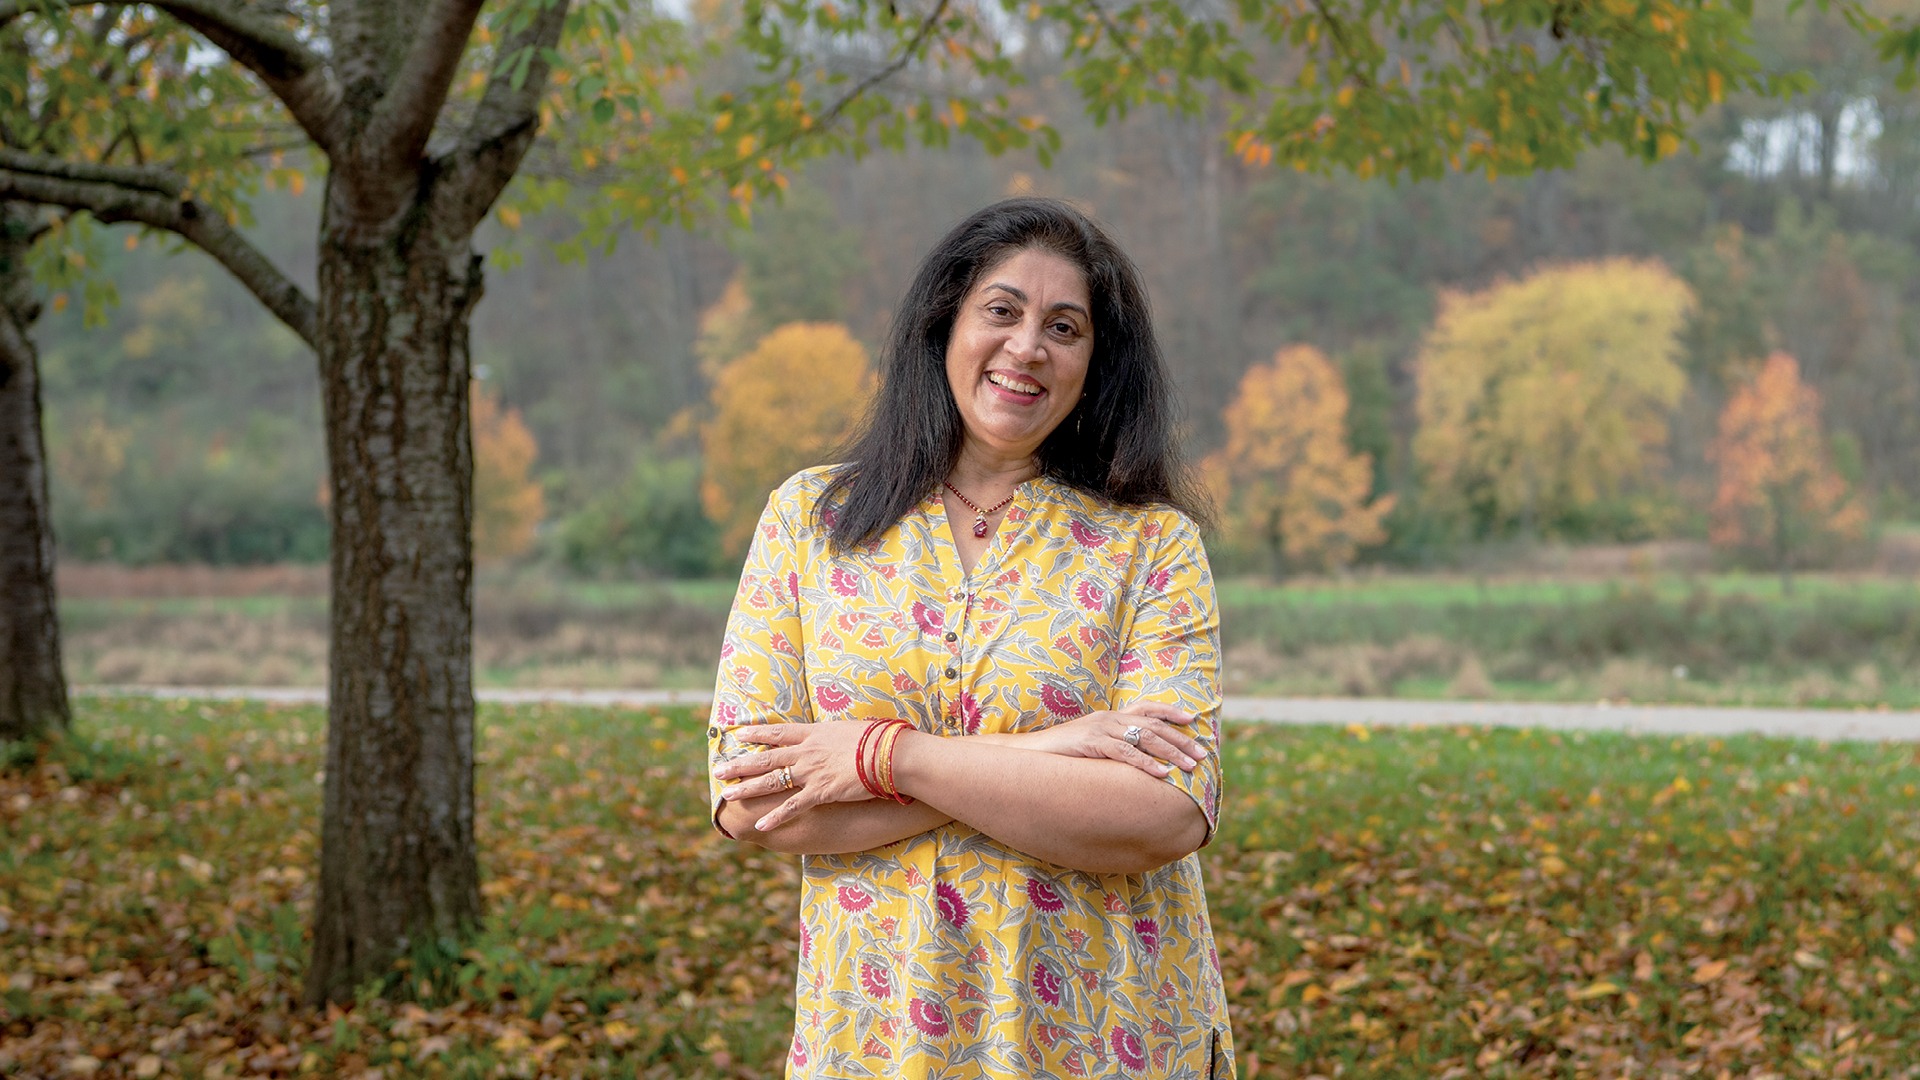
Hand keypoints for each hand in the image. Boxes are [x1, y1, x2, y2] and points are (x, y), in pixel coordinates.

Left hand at [712, 720, 887, 831]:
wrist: (890, 754)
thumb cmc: (879, 739)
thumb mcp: (852, 729)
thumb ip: (837, 735)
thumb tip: (837, 735)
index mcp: (815, 733)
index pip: (779, 732)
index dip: (757, 734)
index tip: (739, 734)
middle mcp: (807, 751)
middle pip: (766, 757)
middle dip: (740, 764)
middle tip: (718, 770)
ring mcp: (812, 772)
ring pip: (771, 781)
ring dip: (747, 789)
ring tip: (727, 795)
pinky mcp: (821, 792)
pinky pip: (793, 806)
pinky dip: (776, 816)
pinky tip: (760, 825)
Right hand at [1013, 702, 1206, 776]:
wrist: (1029, 754)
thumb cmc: (1061, 754)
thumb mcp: (1092, 745)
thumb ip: (1113, 746)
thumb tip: (1136, 758)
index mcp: (1110, 716)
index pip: (1146, 708)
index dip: (1170, 712)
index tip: (1193, 720)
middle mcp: (1109, 718)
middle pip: (1153, 726)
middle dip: (1180, 740)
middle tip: (1202, 754)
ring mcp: (1100, 729)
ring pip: (1145, 738)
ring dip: (1171, 753)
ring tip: (1190, 766)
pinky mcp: (1092, 743)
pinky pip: (1125, 753)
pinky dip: (1146, 764)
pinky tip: (1162, 774)